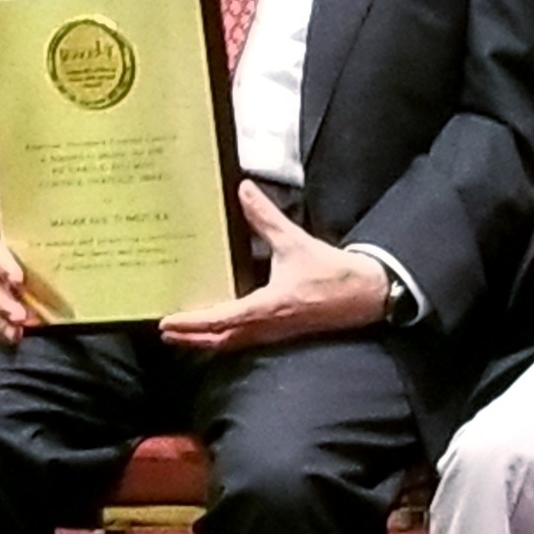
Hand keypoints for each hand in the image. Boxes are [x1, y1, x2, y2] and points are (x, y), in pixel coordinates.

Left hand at [158, 182, 386, 353]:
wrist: (367, 294)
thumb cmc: (332, 273)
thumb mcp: (294, 242)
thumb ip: (266, 217)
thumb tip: (243, 190)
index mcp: (268, 307)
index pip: (221, 320)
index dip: (193, 323)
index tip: (169, 322)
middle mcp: (268, 326)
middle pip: (221, 340)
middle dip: (191, 338)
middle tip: (165, 332)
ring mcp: (276, 333)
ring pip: (233, 343)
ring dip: (206, 340)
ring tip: (183, 333)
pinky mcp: (282, 332)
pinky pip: (246, 340)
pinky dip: (225, 336)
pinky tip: (217, 327)